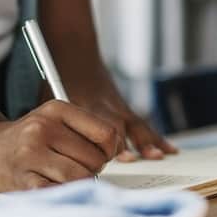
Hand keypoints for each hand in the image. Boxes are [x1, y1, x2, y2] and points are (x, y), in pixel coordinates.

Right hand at [0, 100, 121, 191]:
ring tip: (64, 177)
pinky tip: (51, 185)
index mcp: (57, 109)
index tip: (98, 155)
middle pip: (96, 159)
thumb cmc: (31, 138)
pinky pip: (58, 191)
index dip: (110, 150)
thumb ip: (87, 131)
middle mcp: (43, 127)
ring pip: (81, 177)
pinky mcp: (22, 179)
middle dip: (92, 169)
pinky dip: (61, 192)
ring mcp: (31, 153)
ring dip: (79, 183)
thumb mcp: (56, 120)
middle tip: (75, 167)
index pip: (107, 133)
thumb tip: (117, 153)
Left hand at [49, 64, 177, 162]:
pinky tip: (168, 150)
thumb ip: (54, 128)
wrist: (75, 56)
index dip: (103, 142)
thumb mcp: (48, 102)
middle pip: (115, 125)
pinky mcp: (123, 107)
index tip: (114, 156)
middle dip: (122, 145)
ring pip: (133, 125)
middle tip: (129, 160)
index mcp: (80, 105)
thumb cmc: (58, 82)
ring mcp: (115, 106)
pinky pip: (141, 124)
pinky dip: (155, 138)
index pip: (94, 126)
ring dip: (145, 141)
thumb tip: (50, 159)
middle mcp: (101, 106)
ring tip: (156, 156)